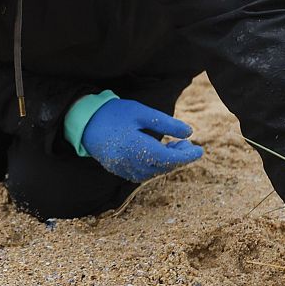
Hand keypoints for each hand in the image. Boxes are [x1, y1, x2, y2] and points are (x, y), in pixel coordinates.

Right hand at [80, 99, 203, 182]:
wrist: (84, 122)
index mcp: (139, 149)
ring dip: (168, 161)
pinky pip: (143, 173)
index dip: (187, 156)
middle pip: (164, 167)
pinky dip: (155, 165)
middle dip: (179, 157)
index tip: (199, 150)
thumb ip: (167, 124)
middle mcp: (133, 164)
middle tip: (187, 143)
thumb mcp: (142, 113)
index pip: (171, 159)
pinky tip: (158, 152)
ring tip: (174, 146)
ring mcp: (125, 169)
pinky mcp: (119, 170)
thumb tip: (189, 132)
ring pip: (155, 171)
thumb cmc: (114, 114)